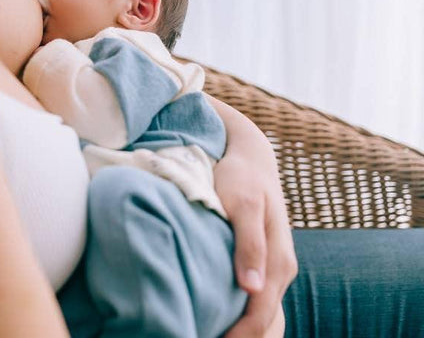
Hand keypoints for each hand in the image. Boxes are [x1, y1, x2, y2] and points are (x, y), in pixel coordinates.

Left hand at [206, 97, 296, 336]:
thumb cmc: (242, 178)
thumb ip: (249, 244)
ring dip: (244, 333)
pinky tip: (222, 323)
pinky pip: (259, 302)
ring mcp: (274, 267)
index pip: (260, 316)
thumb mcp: (243, 203)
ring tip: (209, 334)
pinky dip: (245, 319)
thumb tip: (252, 288)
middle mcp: (281, 269)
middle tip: (198, 337)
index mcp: (278, 261)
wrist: (252, 158)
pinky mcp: (264, 262)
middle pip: (266, 324)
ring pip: (264, 316)